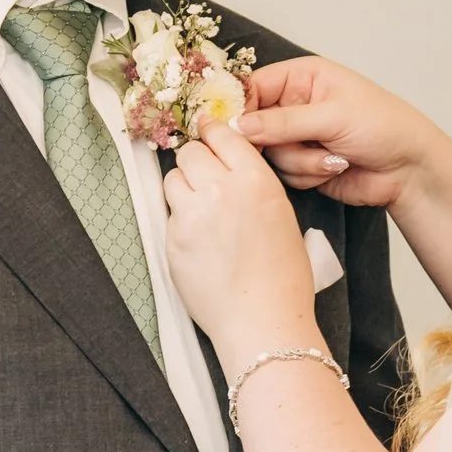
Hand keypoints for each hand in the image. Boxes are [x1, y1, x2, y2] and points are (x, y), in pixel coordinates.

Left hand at [162, 122, 317, 348]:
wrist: (261, 319)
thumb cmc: (283, 276)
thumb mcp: (282, 216)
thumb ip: (253, 185)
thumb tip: (230, 167)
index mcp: (255, 181)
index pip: (223, 135)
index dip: (212, 132)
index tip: (207, 132)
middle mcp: (221, 190)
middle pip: (190, 152)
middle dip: (196, 161)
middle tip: (204, 178)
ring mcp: (191, 214)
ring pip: (173, 179)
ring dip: (183, 188)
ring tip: (200, 211)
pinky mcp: (172, 239)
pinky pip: (169, 214)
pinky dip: (180, 220)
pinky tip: (198, 241)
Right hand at [239, 57, 433, 208]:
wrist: (409, 170)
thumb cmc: (384, 127)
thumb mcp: (333, 116)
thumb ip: (283, 122)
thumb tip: (238, 126)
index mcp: (302, 77)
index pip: (253, 86)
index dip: (242, 108)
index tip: (238, 129)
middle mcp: (295, 105)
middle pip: (254, 125)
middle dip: (276, 141)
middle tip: (296, 145)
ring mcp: (298, 137)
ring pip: (269, 154)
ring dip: (300, 161)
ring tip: (334, 157)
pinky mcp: (303, 165)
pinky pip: (284, 174)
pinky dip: (308, 175)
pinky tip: (335, 168)